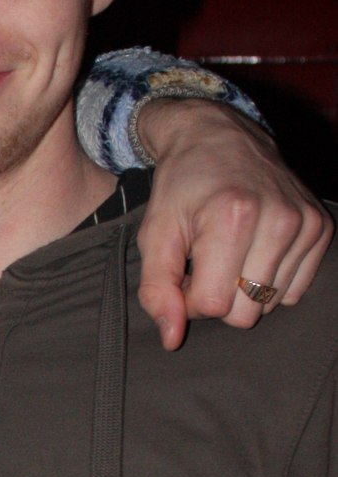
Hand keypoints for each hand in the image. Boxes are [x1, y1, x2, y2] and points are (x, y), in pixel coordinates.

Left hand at [135, 101, 332, 350]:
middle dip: (218, 299)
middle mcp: (278, 219)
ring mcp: (305, 223)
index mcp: (233, 217)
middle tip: (206, 265)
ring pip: (270, 305)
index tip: (184, 273)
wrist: (218, 137)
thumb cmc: (182, 188)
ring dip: (243, 290)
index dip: (189, 300)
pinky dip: (270, 281)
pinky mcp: (321, 228)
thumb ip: (157, 290)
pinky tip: (254, 252)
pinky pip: (294, 290)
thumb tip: (171, 339)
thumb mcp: (155, 235)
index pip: (212, 304)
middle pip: (245, 312)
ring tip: (230, 253)